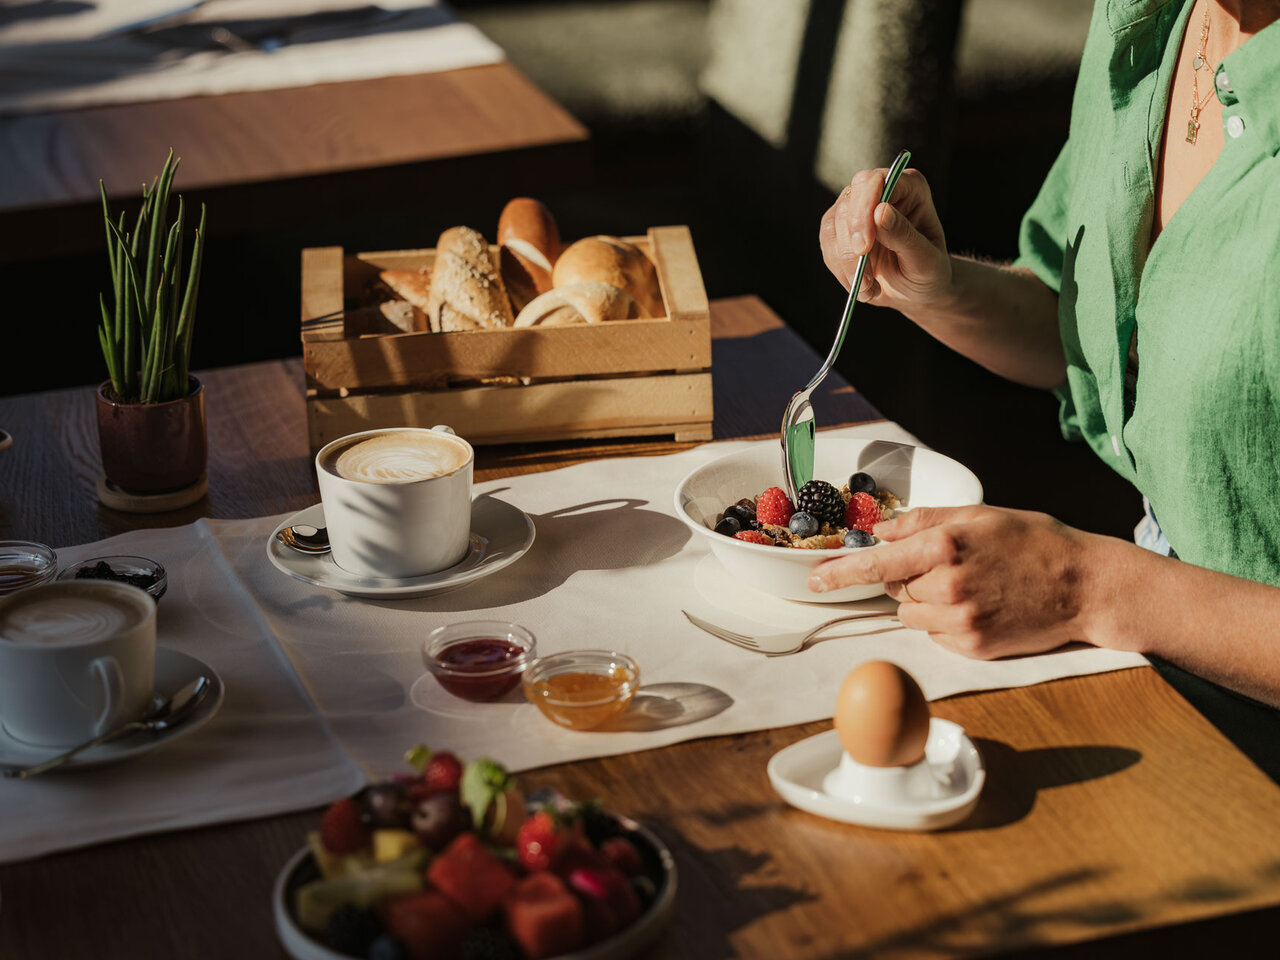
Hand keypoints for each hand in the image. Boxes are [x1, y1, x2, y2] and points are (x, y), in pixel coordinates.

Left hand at [807, 505, 1101, 658]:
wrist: (1085, 586)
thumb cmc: (1034, 542)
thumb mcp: (979, 515)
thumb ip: (924, 521)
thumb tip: (882, 531)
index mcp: (945, 546)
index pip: (876, 564)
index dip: (840, 573)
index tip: (814, 581)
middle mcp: (947, 585)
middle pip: (894, 589)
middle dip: (909, 578)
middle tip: (949, 566)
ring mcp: (960, 621)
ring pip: (911, 614)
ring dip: (926, 601)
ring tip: (969, 587)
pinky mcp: (973, 647)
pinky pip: (935, 634)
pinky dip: (946, 621)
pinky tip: (981, 606)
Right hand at [819, 167, 951, 315]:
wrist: (915, 291)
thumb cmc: (928, 273)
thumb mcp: (925, 261)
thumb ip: (904, 235)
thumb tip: (880, 211)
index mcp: (909, 188)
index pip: (874, 182)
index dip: (863, 209)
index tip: (863, 247)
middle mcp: (880, 191)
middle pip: (848, 202)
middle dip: (851, 244)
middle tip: (863, 279)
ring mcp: (856, 209)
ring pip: (832, 225)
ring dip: (846, 263)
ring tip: (868, 288)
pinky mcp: (840, 229)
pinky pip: (828, 245)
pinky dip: (841, 270)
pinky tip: (861, 285)